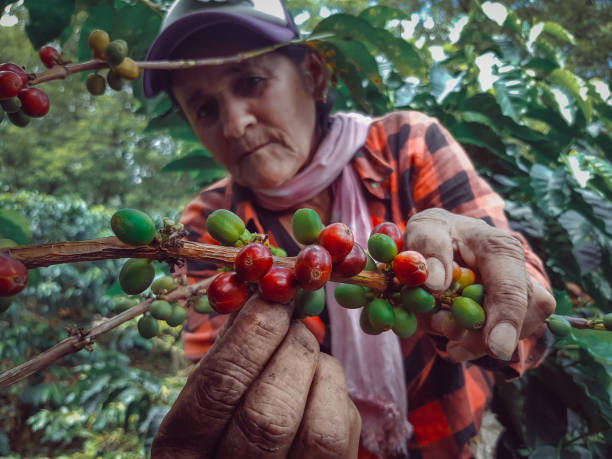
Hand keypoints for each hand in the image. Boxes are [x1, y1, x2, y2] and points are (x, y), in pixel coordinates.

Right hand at [152, 293, 360, 458]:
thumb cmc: (221, 423)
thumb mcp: (205, 396)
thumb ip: (225, 354)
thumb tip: (258, 297)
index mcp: (182, 451)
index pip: (216, 391)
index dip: (248, 337)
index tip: (269, 297)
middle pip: (269, 415)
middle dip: (289, 350)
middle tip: (291, 317)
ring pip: (318, 431)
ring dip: (316, 369)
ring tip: (303, 347)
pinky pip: (342, 432)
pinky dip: (335, 389)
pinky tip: (318, 380)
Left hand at [403, 208, 555, 361]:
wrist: (446, 241)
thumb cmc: (436, 233)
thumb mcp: (424, 229)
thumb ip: (428, 249)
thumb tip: (435, 281)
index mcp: (499, 248)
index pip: (510, 288)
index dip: (506, 319)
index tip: (496, 348)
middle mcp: (519, 274)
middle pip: (516, 318)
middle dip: (476, 332)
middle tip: (438, 323)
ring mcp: (520, 298)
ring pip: (507, 335)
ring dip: (469, 338)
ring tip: (437, 319)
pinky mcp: (509, 318)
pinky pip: (494, 343)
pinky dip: (469, 347)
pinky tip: (451, 343)